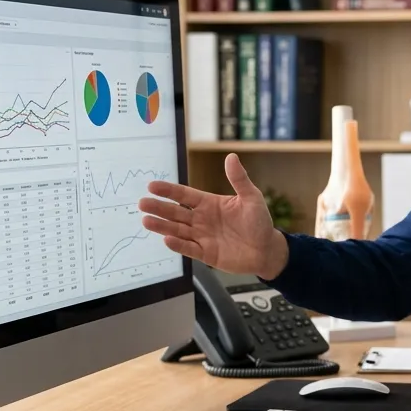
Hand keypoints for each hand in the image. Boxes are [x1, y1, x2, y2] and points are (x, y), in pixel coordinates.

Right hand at [138, 153, 289, 278]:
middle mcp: (202, 220)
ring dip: (162, 226)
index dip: (169, 191)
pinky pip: (189, 249)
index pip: (184, 195)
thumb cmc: (260, 222)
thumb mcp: (252, 198)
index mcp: (210, 204)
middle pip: (176, 212)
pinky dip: (178, 245)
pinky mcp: (206, 254)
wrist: (268, 250)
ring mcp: (202, 237)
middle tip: (142, 203)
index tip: (152, 186)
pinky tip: (167, 239)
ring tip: (146, 221)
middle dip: (159, 208)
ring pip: (178, 230)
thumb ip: (239, 179)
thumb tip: (231, 157)